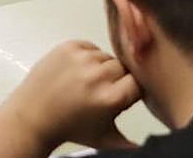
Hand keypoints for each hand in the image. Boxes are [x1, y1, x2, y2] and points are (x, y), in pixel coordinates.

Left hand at [0, 40, 140, 152]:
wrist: (34, 115)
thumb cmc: (70, 127)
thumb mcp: (108, 139)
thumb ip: (134, 143)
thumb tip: (158, 147)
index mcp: (111, 97)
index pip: (139, 82)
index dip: (133, 88)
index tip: (126, 94)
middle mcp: (97, 75)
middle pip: (124, 67)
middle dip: (117, 78)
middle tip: (103, 90)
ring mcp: (80, 58)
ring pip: (107, 56)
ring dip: (102, 67)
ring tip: (87, 82)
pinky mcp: (66, 47)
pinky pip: (90, 46)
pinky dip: (88, 55)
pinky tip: (79, 71)